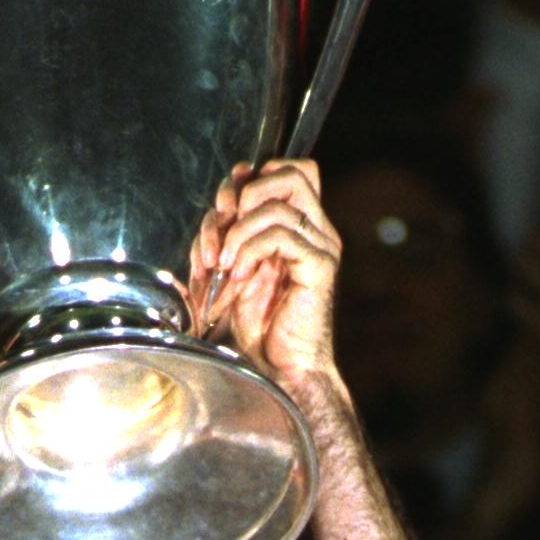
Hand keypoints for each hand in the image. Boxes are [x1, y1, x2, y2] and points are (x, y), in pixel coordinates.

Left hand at [194, 159, 341, 392]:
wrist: (279, 370)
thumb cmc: (258, 327)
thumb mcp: (230, 271)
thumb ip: (226, 236)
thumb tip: (218, 205)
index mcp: (299, 227)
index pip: (286, 170)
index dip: (249, 178)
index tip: (220, 212)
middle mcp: (316, 230)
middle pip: (292, 171)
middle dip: (245, 193)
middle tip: (223, 228)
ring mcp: (321, 246)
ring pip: (280, 201)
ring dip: (239, 230)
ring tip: (225, 264)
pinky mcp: (319, 265)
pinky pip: (280, 234)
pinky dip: (248, 250)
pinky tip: (238, 276)